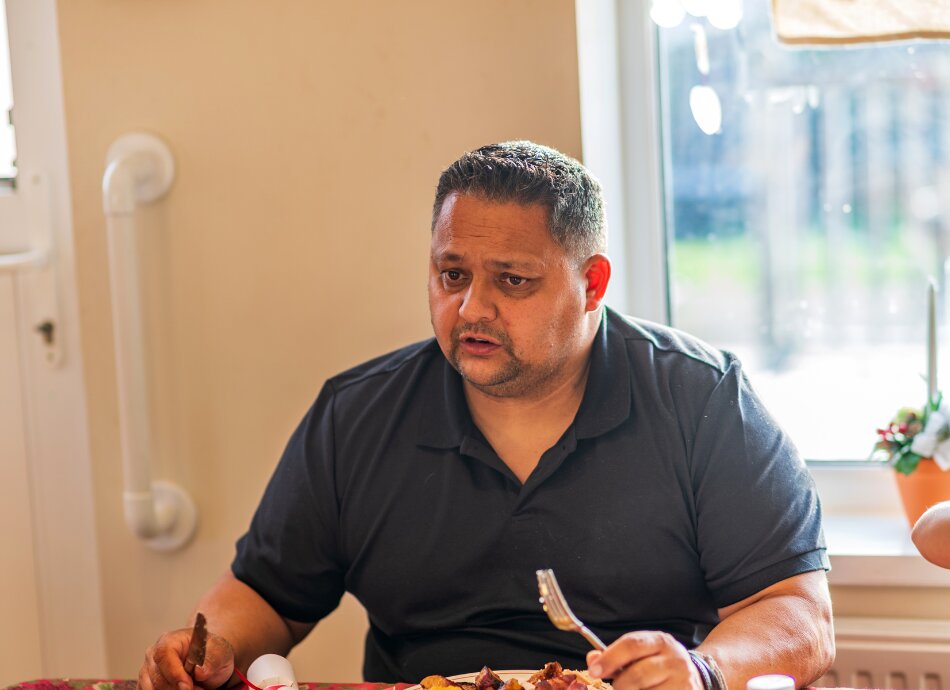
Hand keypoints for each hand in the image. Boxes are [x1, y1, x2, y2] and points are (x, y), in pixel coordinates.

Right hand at [138, 627, 234, 689]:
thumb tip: (200, 671)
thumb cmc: (212, 653)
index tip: (188, 686)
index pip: (164, 654)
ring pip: (153, 689)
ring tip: (194, 688)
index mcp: (171, 640)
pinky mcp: (147, 685)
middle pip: (157, 677)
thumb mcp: (220, 652)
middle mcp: (154, 654)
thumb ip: (212, 659)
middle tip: (199, 689)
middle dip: (178, 688)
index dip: (174, 672)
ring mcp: (147, 670)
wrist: (208, 662)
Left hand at [586, 631, 702, 689]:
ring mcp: (683, 681)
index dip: (610, 658)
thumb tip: (593, 659)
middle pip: (637, 674)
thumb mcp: (641, 653)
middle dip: (620, 685)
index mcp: (660, 641)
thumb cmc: (659, 665)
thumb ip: (615, 655)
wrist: (694, 678)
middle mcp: (674, 659)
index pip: (631, 645)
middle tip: (615, 687)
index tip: (594, 671)